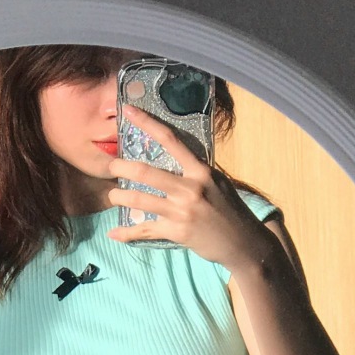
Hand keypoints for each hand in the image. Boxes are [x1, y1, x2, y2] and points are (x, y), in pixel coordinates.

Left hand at [105, 104, 276, 269]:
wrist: (243, 243)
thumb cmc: (229, 210)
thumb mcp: (217, 183)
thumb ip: (195, 172)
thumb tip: (175, 160)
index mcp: (201, 170)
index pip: (170, 140)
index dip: (147, 123)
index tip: (128, 111)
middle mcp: (190, 188)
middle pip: (146, 172)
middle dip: (122, 168)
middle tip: (111, 168)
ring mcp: (183, 211)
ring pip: (140, 200)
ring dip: (120, 198)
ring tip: (113, 196)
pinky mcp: (178, 232)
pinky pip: (145, 230)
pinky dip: (127, 233)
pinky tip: (114, 234)